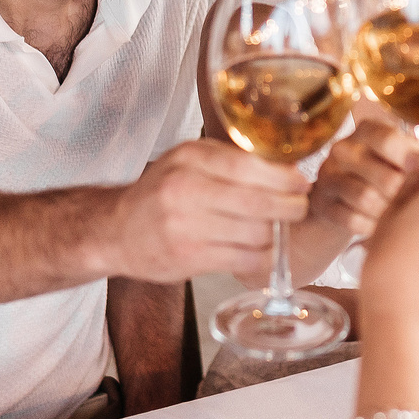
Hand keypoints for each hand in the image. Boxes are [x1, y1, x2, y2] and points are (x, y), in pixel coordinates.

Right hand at [107, 138, 311, 281]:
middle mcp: (185, 190)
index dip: (284, 177)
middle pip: (257, 202)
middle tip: (300, 207)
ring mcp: (186, 227)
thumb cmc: (160, 192)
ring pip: (255, 233)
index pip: (248, 167)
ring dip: (276, 233)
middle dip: (289, 206)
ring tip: (279, 229)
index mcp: (189, 159)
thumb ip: (228, 159)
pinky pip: (243, 259)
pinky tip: (265, 251)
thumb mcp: (186, 161)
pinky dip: (262, 257)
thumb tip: (283, 164)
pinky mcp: (189, 258)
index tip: (302, 182)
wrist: (116, 230)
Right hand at [303, 105, 418, 243]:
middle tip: (407, 201)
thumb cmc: (385, 182)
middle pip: (381, 174)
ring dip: (385, 213)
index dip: (406, 156)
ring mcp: (328, 176)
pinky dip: (368, 227)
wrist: (346, 208)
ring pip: (366, 198)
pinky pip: (350, 219)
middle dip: (401, 194)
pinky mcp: (320, 203)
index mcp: (368, 131)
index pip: (385, 137)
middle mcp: (344, 149)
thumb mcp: (403, 163)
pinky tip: (374, 227)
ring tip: (391, 216)